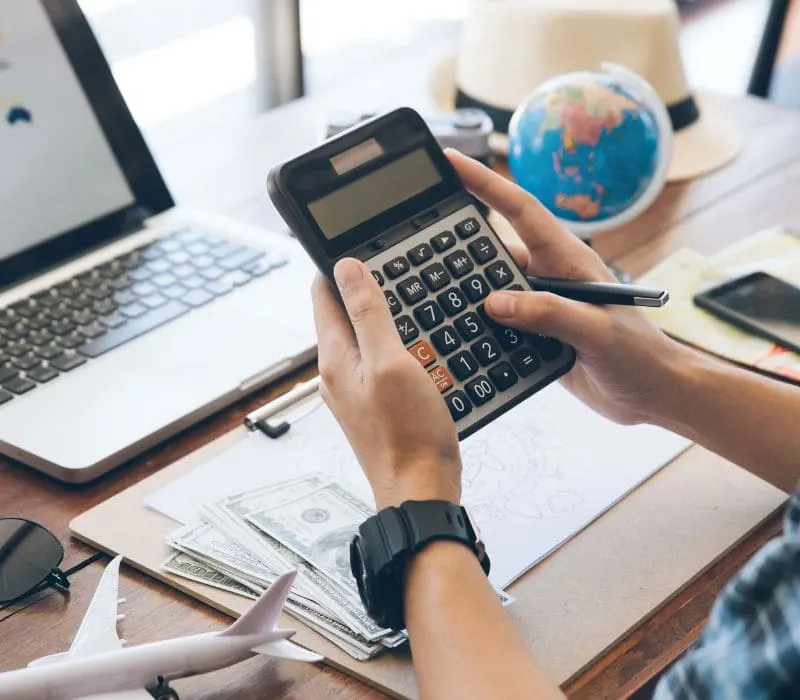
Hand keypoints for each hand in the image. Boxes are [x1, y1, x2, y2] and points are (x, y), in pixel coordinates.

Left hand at [311, 259, 461, 508]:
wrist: (420, 490)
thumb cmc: (408, 434)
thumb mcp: (391, 363)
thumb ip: (368, 314)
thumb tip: (346, 268)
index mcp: (335, 358)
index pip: (324, 295)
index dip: (338, 267)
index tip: (361, 246)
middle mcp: (337, 374)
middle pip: (343, 315)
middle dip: (364, 289)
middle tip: (394, 266)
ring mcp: (355, 392)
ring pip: (364, 338)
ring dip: (383, 317)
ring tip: (411, 299)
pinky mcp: (374, 406)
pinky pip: (380, 362)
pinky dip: (397, 345)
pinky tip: (419, 344)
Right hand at [446, 149, 689, 425]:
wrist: (652, 394)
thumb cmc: (639, 356)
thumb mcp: (598, 331)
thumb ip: (549, 313)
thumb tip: (494, 302)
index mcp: (568, 260)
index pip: (521, 211)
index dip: (486, 183)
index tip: (453, 160)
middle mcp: (549, 278)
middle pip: (495, 248)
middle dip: (459, 240)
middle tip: (417, 236)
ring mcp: (539, 307)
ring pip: (490, 289)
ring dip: (463, 289)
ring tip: (425, 290)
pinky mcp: (534, 336)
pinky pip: (495, 323)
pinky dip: (474, 325)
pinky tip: (452, 331)